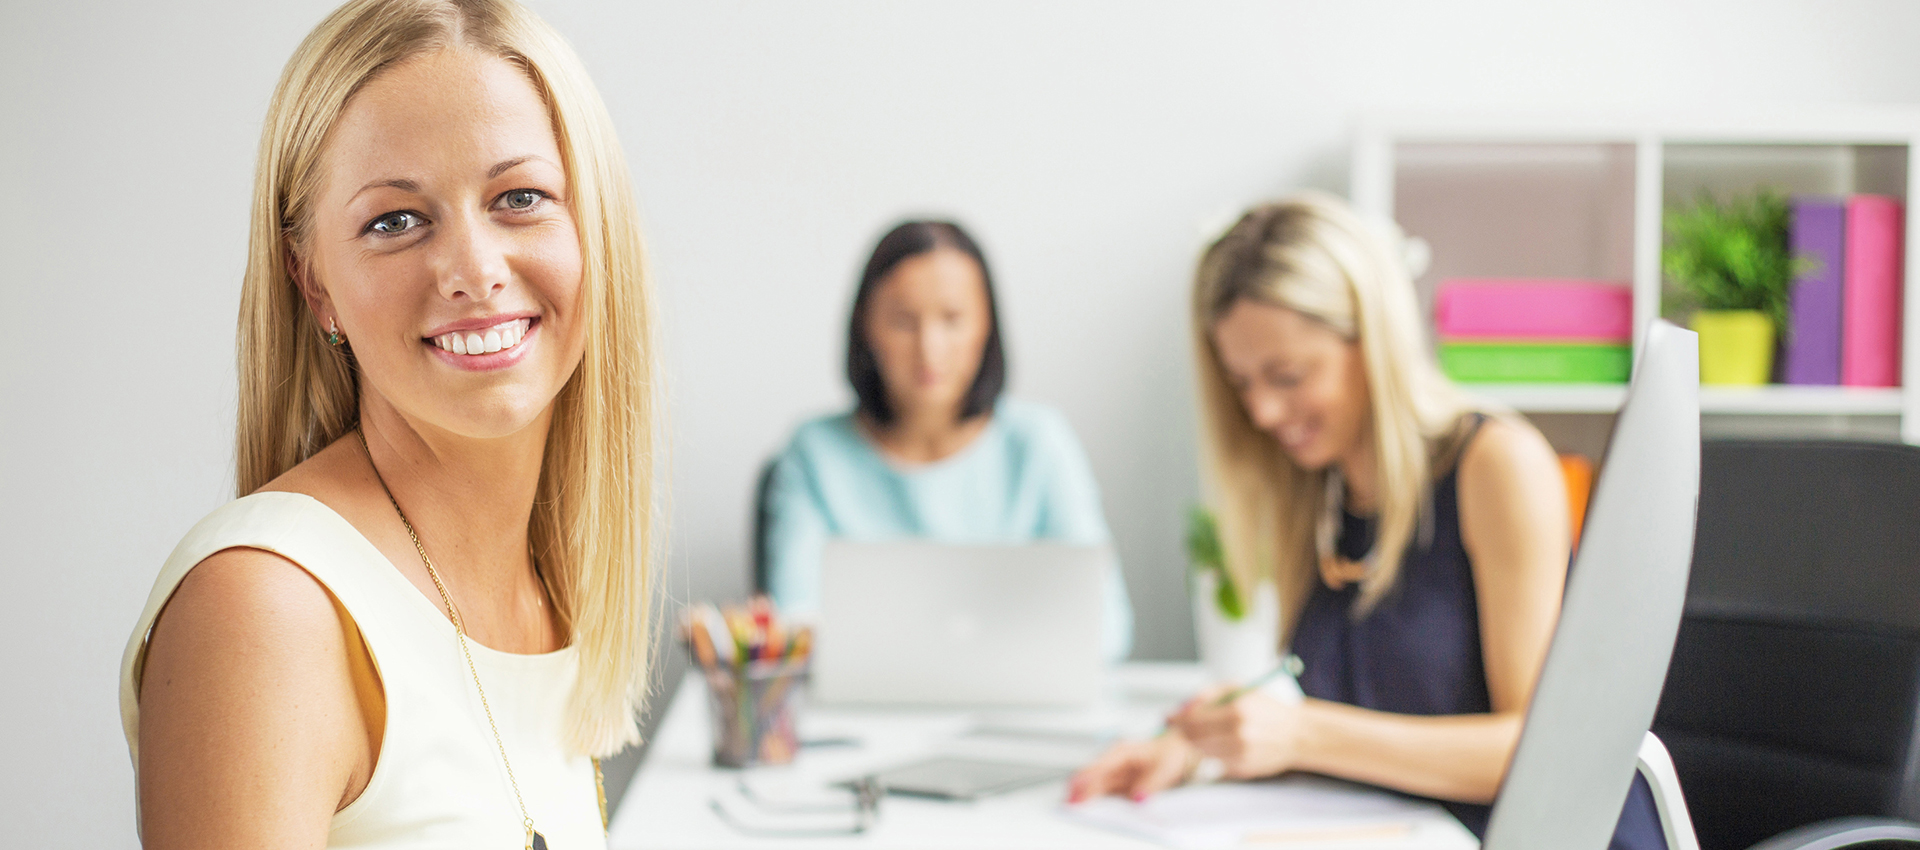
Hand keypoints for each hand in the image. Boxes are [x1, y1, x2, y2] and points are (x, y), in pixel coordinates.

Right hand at [1066, 732, 1197, 802]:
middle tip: (1069, 804)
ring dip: (1082, 796)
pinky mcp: (1114, 783)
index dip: (1087, 778)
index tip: (1078, 789)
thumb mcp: (1165, 768)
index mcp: (1122, 752)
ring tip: (1072, 808)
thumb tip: (1138, 798)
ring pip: (1093, 785)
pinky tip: (1087, 809)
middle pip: (1091, 776)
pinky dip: (1092, 800)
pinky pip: (1100, 792)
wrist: (1175, 752)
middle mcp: (1113, 761)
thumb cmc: (1168, 754)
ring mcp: (1112, 772)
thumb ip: (1151, 784)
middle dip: (1079, 790)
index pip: (1100, 765)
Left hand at [1166, 684, 1302, 779]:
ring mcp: (1241, 755)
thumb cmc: (1266, 708)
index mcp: (1237, 711)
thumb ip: (1208, 694)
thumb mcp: (1239, 688)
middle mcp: (1238, 735)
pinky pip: (1215, 762)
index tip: (1168, 718)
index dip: (1176, 719)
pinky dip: (1214, 752)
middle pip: (1193, 738)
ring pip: (1201, 752)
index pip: (1193, 720)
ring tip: (1210, 731)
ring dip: (1198, 742)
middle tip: (1181, 725)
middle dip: (1184, 731)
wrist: (1297, 734)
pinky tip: (1226, 743)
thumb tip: (1181, 708)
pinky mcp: (1243, 769)